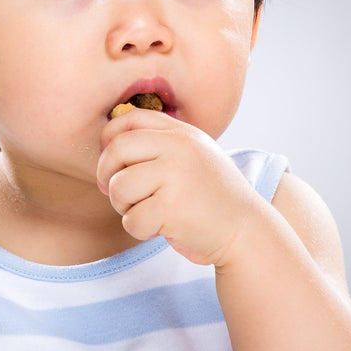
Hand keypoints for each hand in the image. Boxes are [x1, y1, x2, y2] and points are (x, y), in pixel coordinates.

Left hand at [97, 108, 262, 265]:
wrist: (245, 230)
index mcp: (181, 132)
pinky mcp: (172, 208)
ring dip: (123, 206)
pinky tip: (160, 228)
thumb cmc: (209, 197)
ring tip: (147, 211)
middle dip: (107, 175)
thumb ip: (158, 145)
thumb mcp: (191, 156)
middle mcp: (180, 147)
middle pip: (117, 149)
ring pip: (119, 186)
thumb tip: (105, 148)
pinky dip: (139, 229)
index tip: (114, 165)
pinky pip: (131, 219)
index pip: (127, 120)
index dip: (108, 141)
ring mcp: (176, 176)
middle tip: (119, 194)